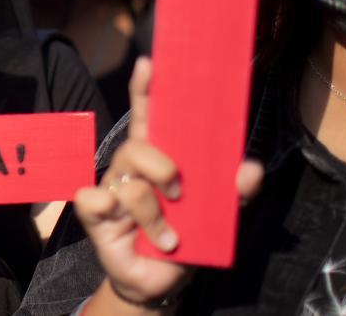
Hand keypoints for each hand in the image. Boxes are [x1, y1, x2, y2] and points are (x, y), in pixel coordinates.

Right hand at [73, 58, 264, 306]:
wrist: (160, 282)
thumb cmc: (185, 239)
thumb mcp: (218, 216)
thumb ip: (235, 192)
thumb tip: (250, 168)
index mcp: (157, 158)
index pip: (149, 115)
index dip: (147, 89)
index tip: (150, 63)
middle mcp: (131, 166)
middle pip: (137, 145)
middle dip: (162, 166)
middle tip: (179, 192)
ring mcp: (111, 187)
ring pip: (129, 182)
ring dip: (153, 213)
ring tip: (169, 237)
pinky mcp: (94, 212)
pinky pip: (95, 198)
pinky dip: (109, 208)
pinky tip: (118, 220)